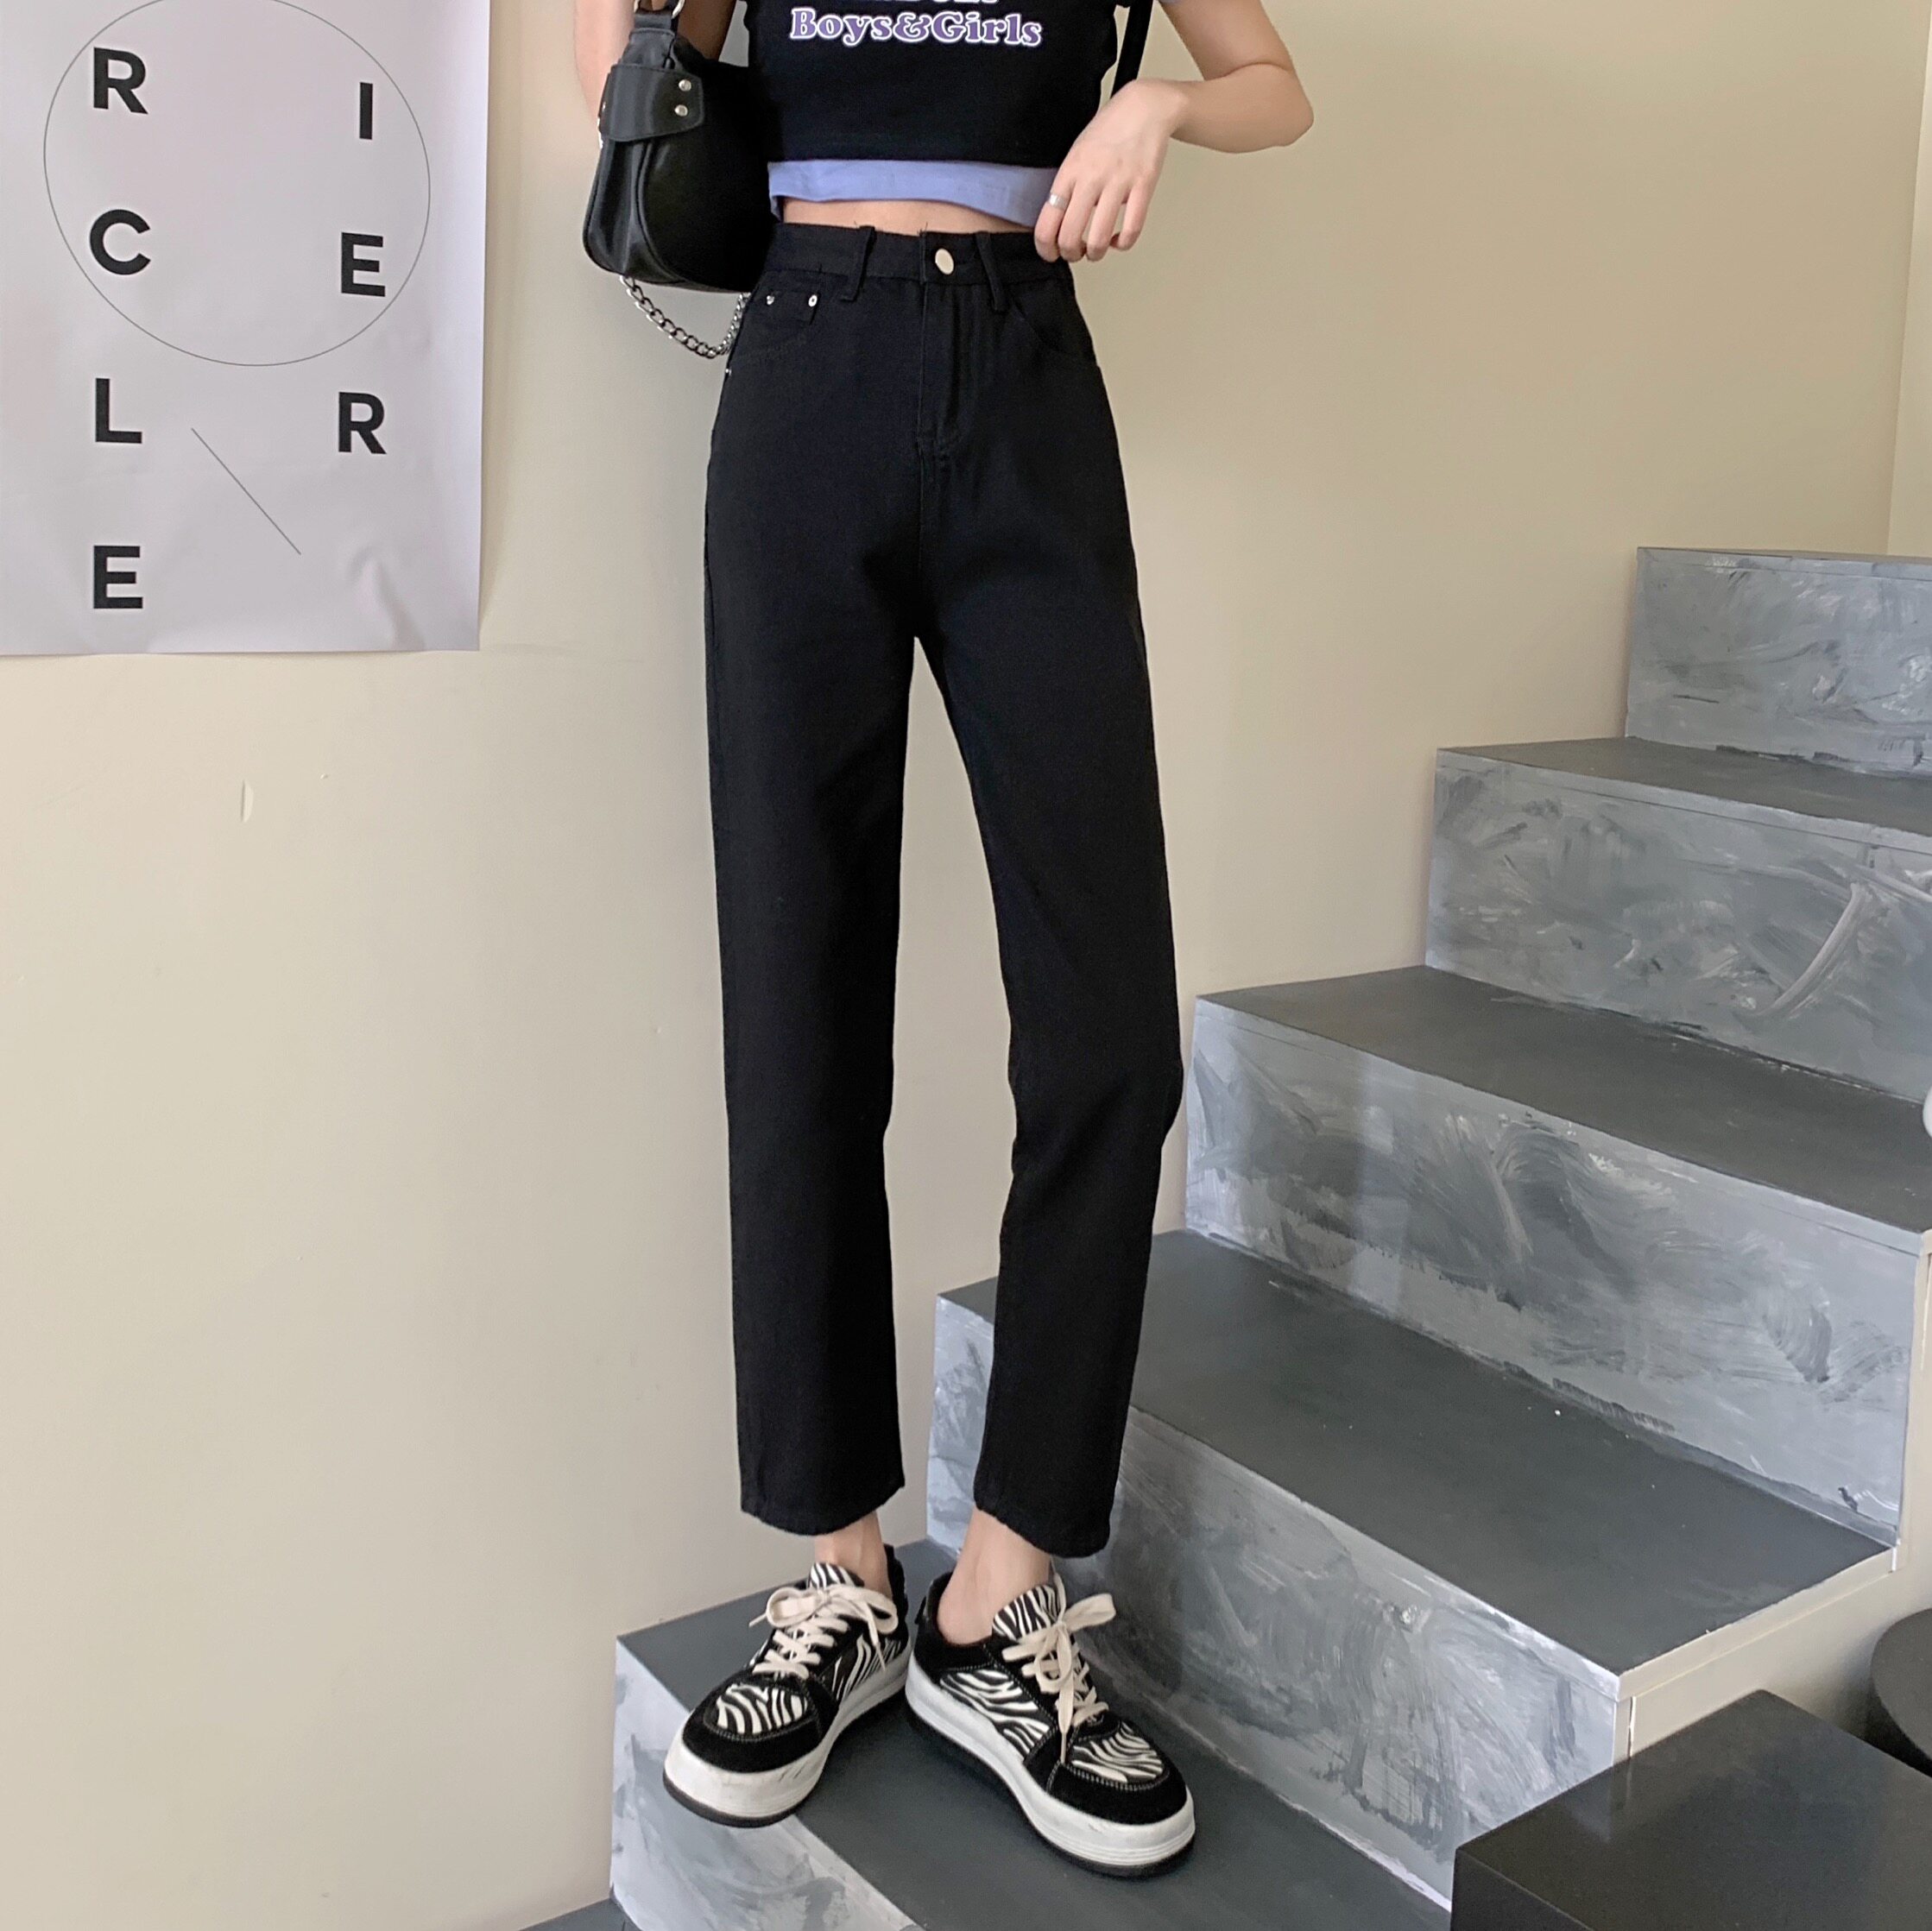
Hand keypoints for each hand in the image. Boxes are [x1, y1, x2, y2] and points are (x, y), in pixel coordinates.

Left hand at [1035, 79, 1183, 263]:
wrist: (1143, 108)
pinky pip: (1131, 229)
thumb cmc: (1109, 132)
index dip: (1045, 247)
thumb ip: (1067, 186)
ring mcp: (1118, 182)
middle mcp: (1091, 177)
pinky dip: (1123, 243)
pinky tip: (1118, 239)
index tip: (1050, 253)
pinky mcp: (1143, 186)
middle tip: (1074, 254)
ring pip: (1099, 238)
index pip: (1047, 221)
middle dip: (1070, 254)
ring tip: (1096, 250)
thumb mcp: (1076, 154)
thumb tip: (1058, 222)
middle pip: (1070, 235)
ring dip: (1095, 254)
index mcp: (1070, 171)